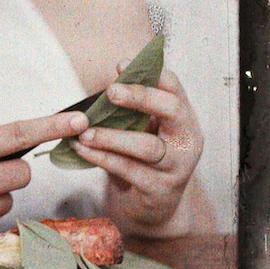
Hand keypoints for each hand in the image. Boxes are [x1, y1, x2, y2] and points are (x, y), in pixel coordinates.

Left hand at [70, 65, 203, 233]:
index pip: (174, 87)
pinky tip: (82, 149)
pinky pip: (128, 170)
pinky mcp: (160, 189)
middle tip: (110, 91)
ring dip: (111, 136)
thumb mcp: (143, 126)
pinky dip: (102, 158)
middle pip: (171, 110)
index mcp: (183, 117)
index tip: (121, 64)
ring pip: (147, 146)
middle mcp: (187, 139)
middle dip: (140, 97)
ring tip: (85, 131)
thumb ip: (134, 105)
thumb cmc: (144, 156)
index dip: (151, 73)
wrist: (155, 203)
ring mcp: (177, 166)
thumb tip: (115, 72)